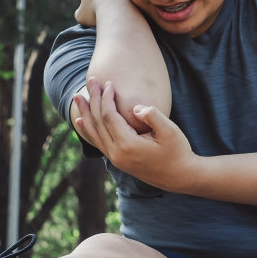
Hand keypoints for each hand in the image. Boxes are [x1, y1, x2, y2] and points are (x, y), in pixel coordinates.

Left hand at [73, 79, 201, 192]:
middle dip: (93, 100)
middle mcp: (116, 154)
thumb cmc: (177, 151)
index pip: (109, 116)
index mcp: (127, 145)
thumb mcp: (170, 131)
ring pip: (93, 133)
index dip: (107, 98)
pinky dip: (87, 130)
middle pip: (98, 122)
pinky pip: (97, 142)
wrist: (180, 176)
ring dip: (85, 113)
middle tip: (90, 81)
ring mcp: (115, 159)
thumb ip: (153, 115)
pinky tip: (80, 120)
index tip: (109, 83)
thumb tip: (134, 108)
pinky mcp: (117, 160)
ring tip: (77, 97)